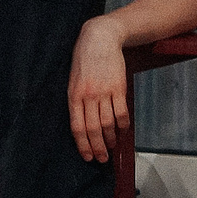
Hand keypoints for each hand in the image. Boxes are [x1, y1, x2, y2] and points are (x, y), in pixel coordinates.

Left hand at [68, 17, 130, 162]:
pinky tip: (122, 129)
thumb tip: (82, 124)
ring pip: (108, 123)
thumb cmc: (84, 60)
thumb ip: (76, 101)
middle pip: (93, 129)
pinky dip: (123, 124)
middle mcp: (88, 96)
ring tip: (112, 145)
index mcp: (74, 96)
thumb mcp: (73, 80)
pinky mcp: (118, 87)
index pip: (77, 127)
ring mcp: (104, 92)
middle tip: (102, 158)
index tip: (88, 156)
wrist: (99, 39)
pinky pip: (122, 112)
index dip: (82, 145)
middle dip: (98, 147)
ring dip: (111, 138)